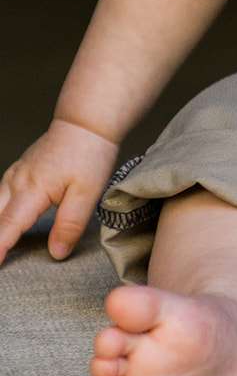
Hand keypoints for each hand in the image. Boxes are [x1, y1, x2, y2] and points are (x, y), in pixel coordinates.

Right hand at [0, 119, 119, 264]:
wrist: (86, 123)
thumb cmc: (89, 153)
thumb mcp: (88, 192)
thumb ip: (70, 224)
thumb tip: (56, 252)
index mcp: (32, 190)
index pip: (7, 226)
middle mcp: (16, 182)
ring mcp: (15, 175)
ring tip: (0, 248)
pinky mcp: (18, 172)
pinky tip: (1, 224)